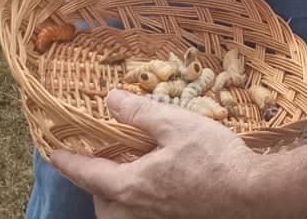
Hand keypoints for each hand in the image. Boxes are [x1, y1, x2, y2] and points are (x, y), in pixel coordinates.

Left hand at [50, 91, 261, 218]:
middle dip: (93, 187)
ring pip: (122, 216)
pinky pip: (145, 217)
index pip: (88, 174)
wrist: (254, 194)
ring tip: (124, 178)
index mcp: (132, 185)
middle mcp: (139, 211)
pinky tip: (155, 187)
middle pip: (103, 204)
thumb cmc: (216, 158)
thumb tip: (109, 99)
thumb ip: (139, 112)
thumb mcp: (175, 123)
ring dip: (116, 199)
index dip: (67, 162)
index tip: (51, 154)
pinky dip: (138, 205)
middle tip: (94, 165)